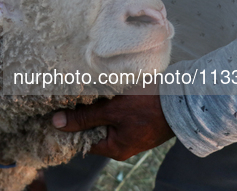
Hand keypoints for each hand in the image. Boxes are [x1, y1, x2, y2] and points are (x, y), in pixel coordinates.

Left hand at [52, 84, 173, 160]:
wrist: (183, 98)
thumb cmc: (148, 106)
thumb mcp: (112, 111)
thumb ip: (84, 117)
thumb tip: (55, 122)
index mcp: (114, 148)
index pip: (81, 141)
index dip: (67, 127)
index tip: (54, 112)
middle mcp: (122, 143)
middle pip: (92, 129)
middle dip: (81, 114)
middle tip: (66, 97)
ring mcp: (131, 131)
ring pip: (104, 118)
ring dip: (95, 106)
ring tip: (82, 90)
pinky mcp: (137, 119)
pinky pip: (116, 113)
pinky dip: (108, 102)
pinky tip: (100, 89)